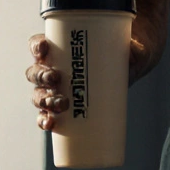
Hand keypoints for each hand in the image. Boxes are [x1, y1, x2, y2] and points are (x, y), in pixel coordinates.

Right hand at [27, 33, 149, 130]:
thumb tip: (133, 54)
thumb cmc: (126, 50)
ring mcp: (59, 89)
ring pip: (39, 94)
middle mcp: (54, 68)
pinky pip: (48, 115)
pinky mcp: (66, 108)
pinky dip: (45, 120)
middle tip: (57, 79)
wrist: (131, 64)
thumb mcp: (130, 46)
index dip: (36, 47)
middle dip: (41, 77)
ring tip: (60, 105)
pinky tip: (49, 124)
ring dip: (44, 100)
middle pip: (35, 72)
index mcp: (61, 48)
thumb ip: (133, 49)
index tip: (45, 49)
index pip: (39, 45)